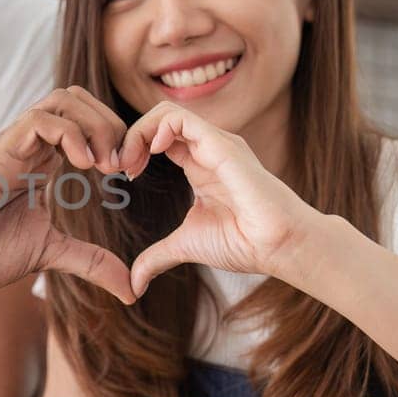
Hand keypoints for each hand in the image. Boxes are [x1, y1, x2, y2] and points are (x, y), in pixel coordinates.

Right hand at [0, 87, 136, 302]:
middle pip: (79, 97)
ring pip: (63, 98)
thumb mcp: (47, 254)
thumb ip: (89, 262)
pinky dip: (71, 134)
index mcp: (41, 163)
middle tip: (123, 167)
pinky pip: (40, 120)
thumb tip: (130, 290)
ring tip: (105, 164)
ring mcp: (13, 146)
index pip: (86, 120)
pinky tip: (83, 166)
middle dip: (112, 123)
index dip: (116, 138)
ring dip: (96, 124)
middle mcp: (29, 147)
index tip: (129, 176)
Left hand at [120, 102, 321, 297]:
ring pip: (168, 112)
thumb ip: (157, 257)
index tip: (124, 175)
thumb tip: (133, 283)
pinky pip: (183, 118)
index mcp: (198, 164)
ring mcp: (216, 144)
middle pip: (159, 119)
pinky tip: (152, 152)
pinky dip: (158, 128)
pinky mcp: (222, 145)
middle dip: (131, 137)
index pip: (159, 137)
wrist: (278, 246)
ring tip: (131, 161)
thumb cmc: (243, 243)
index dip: (134, 149)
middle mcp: (207, 148)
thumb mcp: (186, 246)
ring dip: (140, 132)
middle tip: (120, 166)